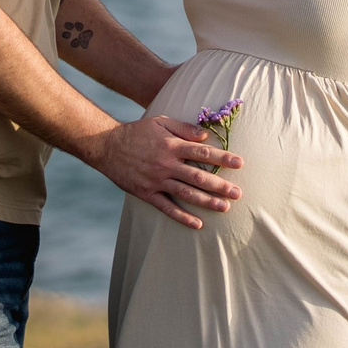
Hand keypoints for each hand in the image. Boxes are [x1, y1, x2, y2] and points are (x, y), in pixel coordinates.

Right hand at [86, 113, 241, 230]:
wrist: (107, 146)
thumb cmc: (137, 132)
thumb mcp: (160, 123)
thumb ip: (184, 129)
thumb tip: (205, 136)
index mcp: (171, 146)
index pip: (203, 153)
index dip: (223, 158)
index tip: (240, 164)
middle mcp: (166, 164)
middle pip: (199, 176)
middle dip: (220, 185)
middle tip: (238, 193)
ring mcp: (156, 180)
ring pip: (186, 193)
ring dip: (207, 201)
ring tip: (225, 207)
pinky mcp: (147, 193)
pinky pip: (167, 208)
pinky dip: (182, 217)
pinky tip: (197, 224)